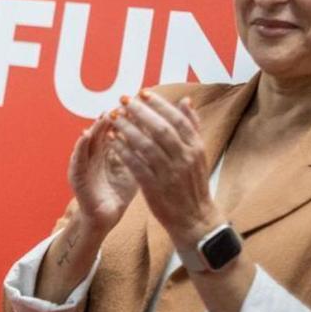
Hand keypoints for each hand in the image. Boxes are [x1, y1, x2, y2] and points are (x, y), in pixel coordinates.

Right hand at [68, 112, 138, 232]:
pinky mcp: (75, 174)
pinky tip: (86, 135)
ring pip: (89, 139)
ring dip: (96, 126)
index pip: (118, 129)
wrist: (104, 217)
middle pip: (103, 130)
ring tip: (105, 115)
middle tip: (123, 104)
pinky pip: (77, 157)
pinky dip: (80, 145)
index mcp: (108, 150)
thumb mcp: (135, 169)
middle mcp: (94, 153)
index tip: (140, 105)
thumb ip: (145, 152)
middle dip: (113, 117)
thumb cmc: (118, 193)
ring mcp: (83, 162)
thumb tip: (164, 134)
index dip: (129, 117)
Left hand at [109, 91, 222, 246]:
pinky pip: (135, 164)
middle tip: (123, 100)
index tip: (142, 93)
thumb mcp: (198, 154)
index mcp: (195, 148)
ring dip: (127, 128)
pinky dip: (123, 150)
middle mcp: (184, 159)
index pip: (177, 120)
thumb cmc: (192, 182)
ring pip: (145, 145)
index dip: (159, 104)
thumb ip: (191, 127)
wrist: (194, 219)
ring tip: (113, 116)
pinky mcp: (154, 188)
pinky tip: (112, 139)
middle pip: (160, 129)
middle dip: (140, 112)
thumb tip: (185, 100)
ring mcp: (169, 174)